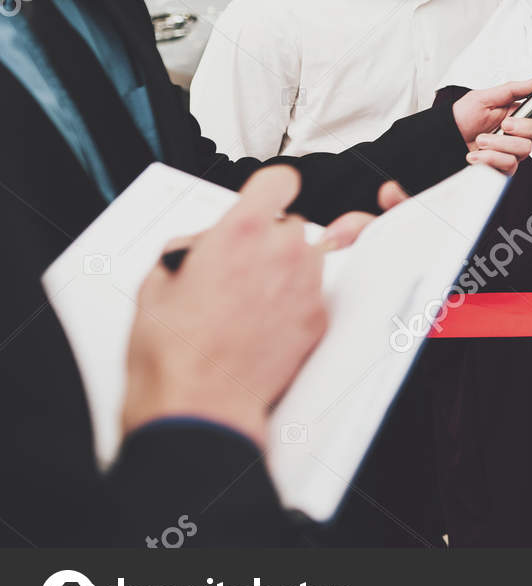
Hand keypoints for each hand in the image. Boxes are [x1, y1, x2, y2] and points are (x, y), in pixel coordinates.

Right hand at [122, 167, 360, 447]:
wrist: (200, 405)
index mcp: (241, 233)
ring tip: (252, 300)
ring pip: (308, 256)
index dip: (268, 191)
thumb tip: (205, 240)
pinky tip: (265, 323)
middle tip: (240, 269)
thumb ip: (192, 245)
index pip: (279, 180)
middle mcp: (283, 252)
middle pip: (291, 224)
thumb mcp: (158, 280)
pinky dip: (296, 301)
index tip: (262, 201)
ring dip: (286, 269)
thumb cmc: (173, 351)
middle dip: (268, 240)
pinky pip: (314, 292)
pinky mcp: (319, 318)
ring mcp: (307, 285)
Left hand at [453, 80, 531, 175]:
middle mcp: (519, 133)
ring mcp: (513, 150)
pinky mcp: (505, 166)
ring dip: (499, 143)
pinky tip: (477, 154)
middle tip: (505, 125)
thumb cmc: (461, 118)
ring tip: (481, 139)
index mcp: (518, 113)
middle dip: (525, 127)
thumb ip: (512, 90)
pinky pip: (509, 164)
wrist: (444, 140)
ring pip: (525, 149)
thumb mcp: (484, 97)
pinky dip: (490, 158)